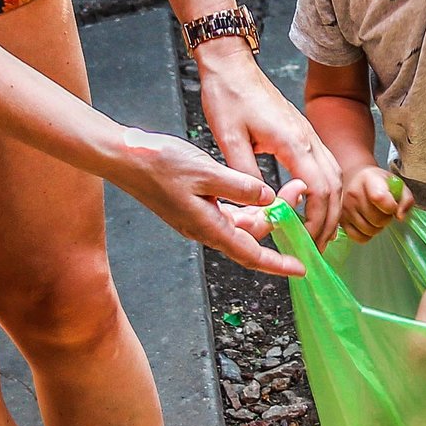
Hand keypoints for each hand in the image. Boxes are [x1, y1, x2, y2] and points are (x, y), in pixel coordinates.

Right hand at [106, 124, 304, 277]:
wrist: (124, 157)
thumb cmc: (158, 164)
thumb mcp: (206, 172)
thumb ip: (240, 187)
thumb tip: (266, 198)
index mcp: (209, 226)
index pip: (251, 253)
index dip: (278, 263)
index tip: (301, 268)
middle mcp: (204, 228)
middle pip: (250, 236)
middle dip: (277, 220)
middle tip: (296, 192)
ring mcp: (197, 218)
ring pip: (240, 223)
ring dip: (263, 210)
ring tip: (283, 189)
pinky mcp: (192, 206)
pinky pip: (227, 212)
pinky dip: (246, 203)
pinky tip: (253, 187)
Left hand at [196, 38, 342, 244]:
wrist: (232, 66)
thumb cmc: (228, 96)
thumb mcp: (229, 138)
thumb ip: (245, 173)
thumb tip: (262, 204)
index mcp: (293, 142)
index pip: (319, 190)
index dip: (317, 220)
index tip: (307, 241)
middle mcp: (308, 138)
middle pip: (334, 187)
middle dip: (330, 220)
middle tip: (317, 247)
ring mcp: (308, 134)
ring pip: (334, 176)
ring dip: (331, 206)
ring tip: (319, 232)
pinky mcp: (302, 133)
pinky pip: (326, 165)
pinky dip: (326, 189)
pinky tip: (315, 203)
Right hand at [337, 164, 410, 242]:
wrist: (353, 178)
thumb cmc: (377, 182)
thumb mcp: (396, 183)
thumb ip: (406, 199)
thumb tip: (400, 217)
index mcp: (369, 180)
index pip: (381, 198)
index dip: (391, 207)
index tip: (392, 204)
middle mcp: (354, 194)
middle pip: (377, 219)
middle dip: (386, 218)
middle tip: (384, 211)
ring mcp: (345, 209)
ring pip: (369, 230)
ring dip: (377, 227)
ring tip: (375, 216)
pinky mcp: (341, 221)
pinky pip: (358, 237)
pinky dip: (366, 235)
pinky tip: (367, 224)